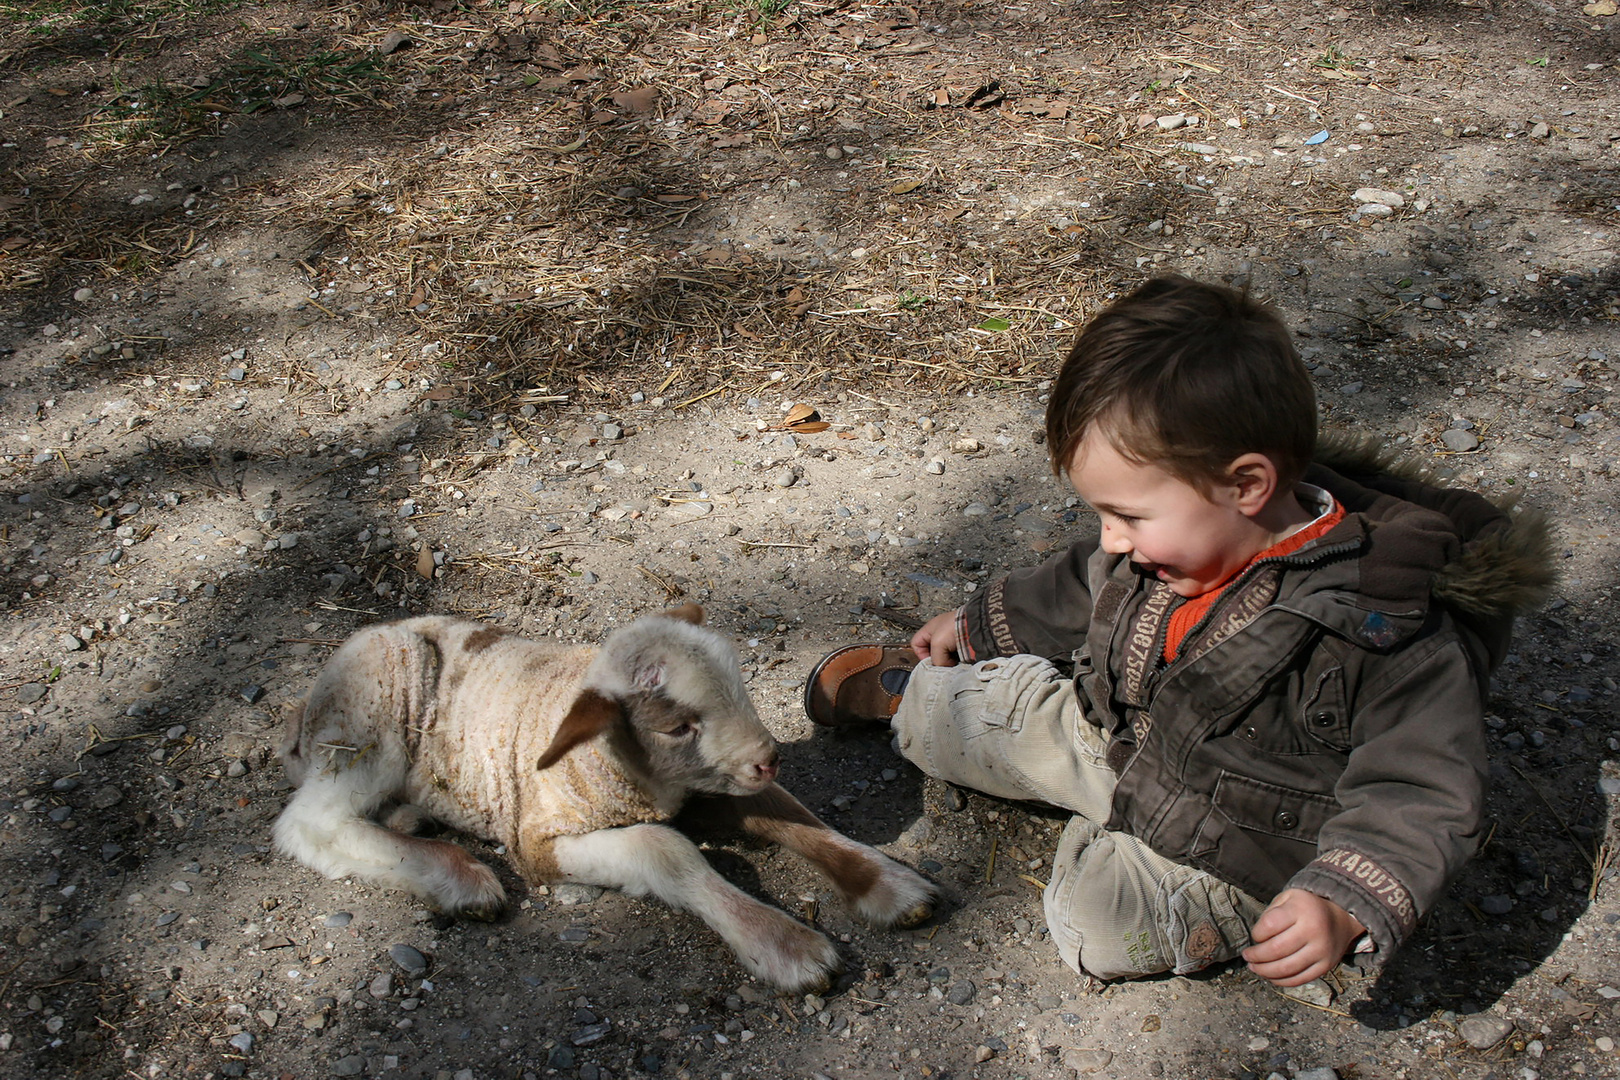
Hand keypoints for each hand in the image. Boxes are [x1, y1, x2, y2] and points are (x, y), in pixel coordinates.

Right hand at [910, 610, 961, 666]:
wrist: (978, 625)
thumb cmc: (956, 627)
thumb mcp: (938, 643)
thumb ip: (935, 658)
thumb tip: (941, 668)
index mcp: (930, 629)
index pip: (916, 643)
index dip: (920, 654)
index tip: (929, 661)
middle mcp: (940, 635)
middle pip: (931, 653)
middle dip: (936, 660)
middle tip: (942, 664)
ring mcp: (952, 641)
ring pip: (944, 657)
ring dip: (947, 663)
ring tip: (952, 664)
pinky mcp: (962, 647)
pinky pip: (956, 659)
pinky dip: (957, 662)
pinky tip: (959, 662)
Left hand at [1241, 889, 1364, 986]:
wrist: (1341, 917)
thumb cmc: (1306, 907)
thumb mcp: (1288, 898)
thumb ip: (1271, 913)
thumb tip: (1256, 940)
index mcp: (1301, 909)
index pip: (1269, 926)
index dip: (1256, 934)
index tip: (1255, 936)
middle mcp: (1313, 930)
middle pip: (1275, 950)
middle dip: (1256, 956)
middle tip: (1247, 956)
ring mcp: (1321, 950)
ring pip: (1286, 968)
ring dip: (1264, 971)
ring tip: (1254, 967)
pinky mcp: (1326, 966)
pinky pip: (1299, 979)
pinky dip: (1281, 981)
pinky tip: (1270, 976)